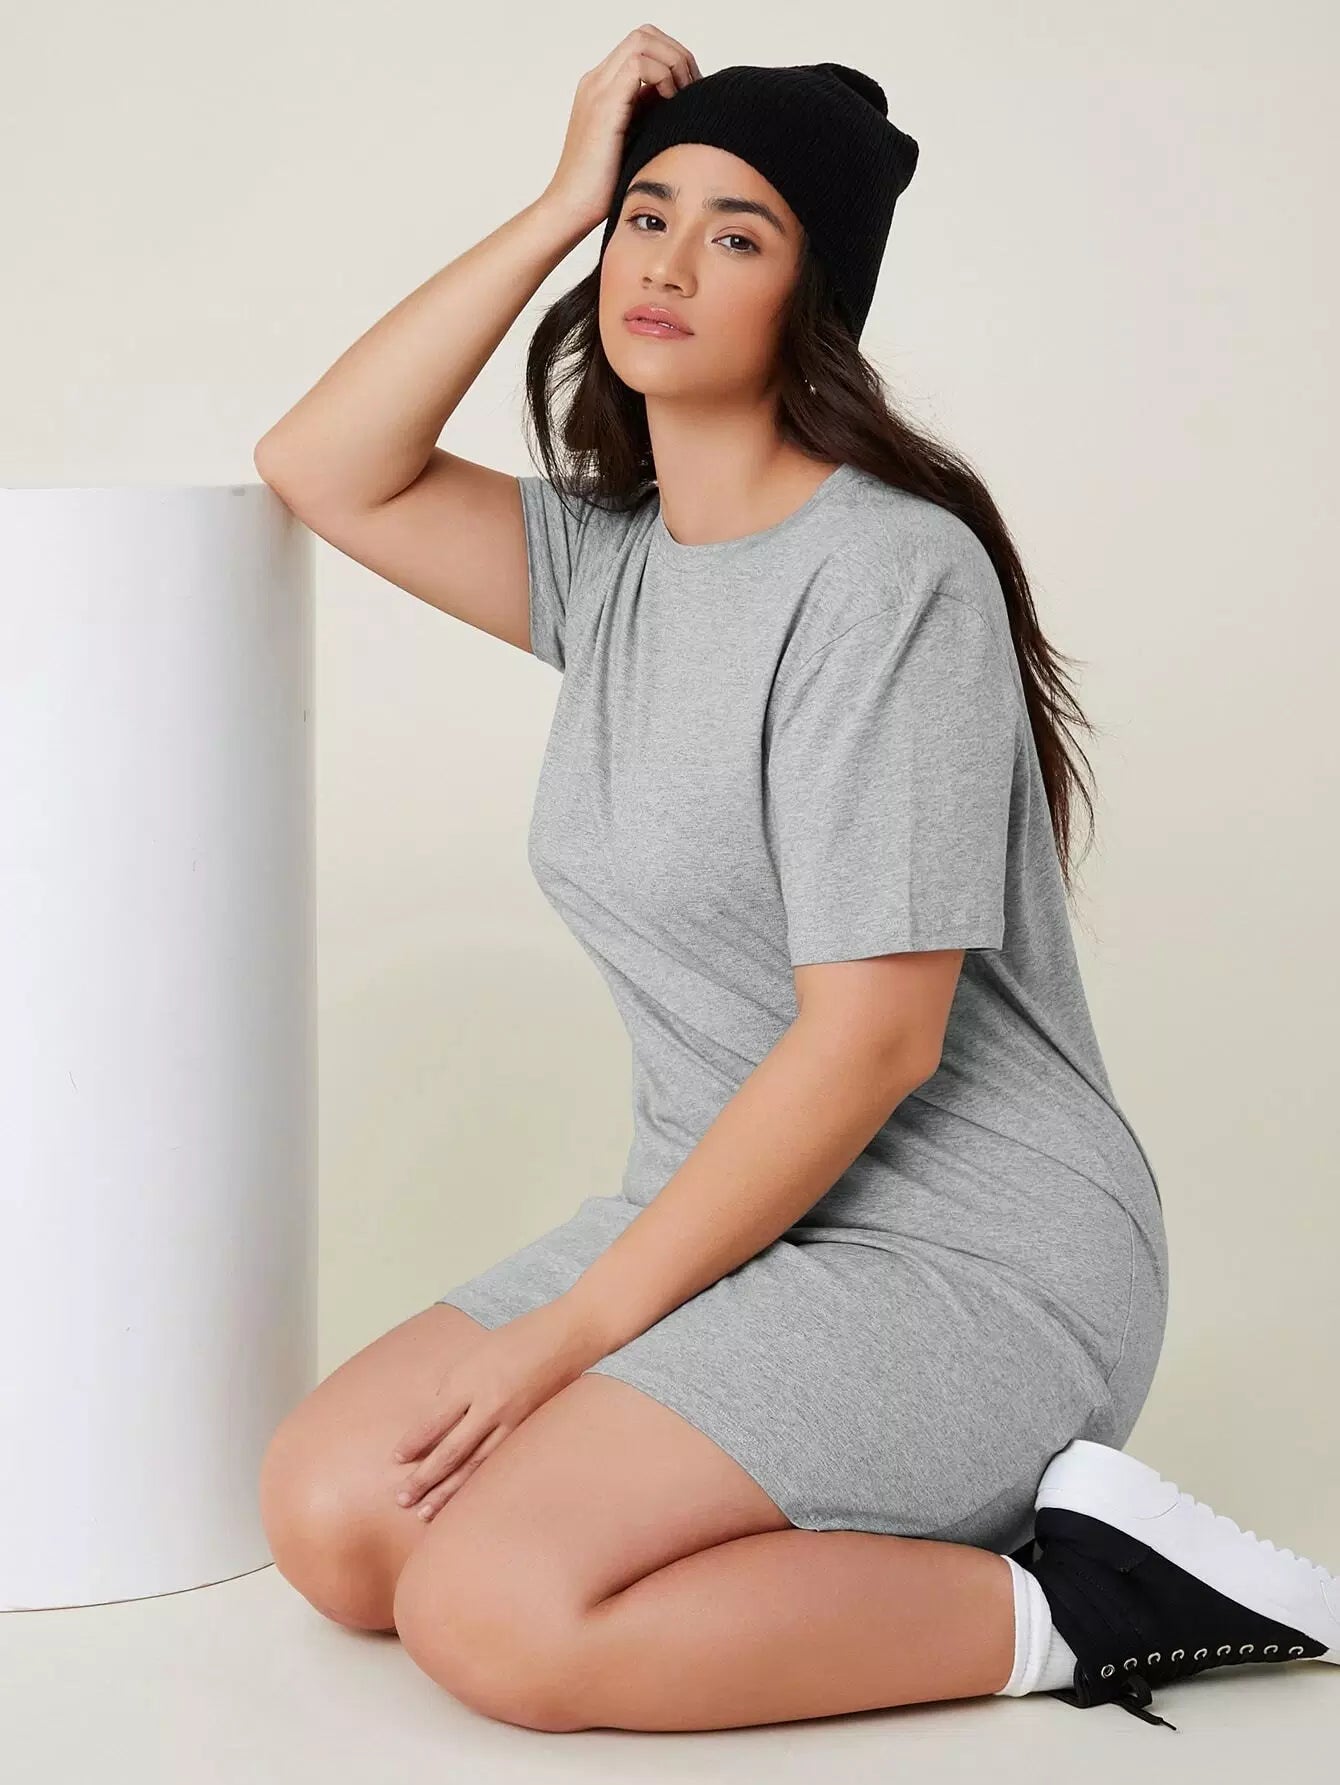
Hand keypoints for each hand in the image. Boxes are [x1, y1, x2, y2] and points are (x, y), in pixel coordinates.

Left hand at [389, 1299, 604, 1520]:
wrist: (566, 1337)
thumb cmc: (517, 1338)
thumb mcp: (474, 1354)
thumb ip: (453, 1388)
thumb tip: (433, 1420)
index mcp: (469, 1380)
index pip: (433, 1421)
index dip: (413, 1443)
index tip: (396, 1459)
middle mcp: (488, 1404)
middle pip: (450, 1450)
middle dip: (423, 1478)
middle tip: (401, 1499)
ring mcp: (511, 1420)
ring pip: (474, 1465)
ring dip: (448, 1491)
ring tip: (426, 1512)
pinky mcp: (528, 1430)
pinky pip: (497, 1462)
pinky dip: (478, 1482)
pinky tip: (465, 1498)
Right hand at [541, 24, 701, 235]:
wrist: (571, 209)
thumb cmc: (602, 186)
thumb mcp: (634, 141)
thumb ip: (649, 114)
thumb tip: (679, 98)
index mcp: (603, 86)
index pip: (644, 45)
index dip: (673, 58)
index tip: (691, 90)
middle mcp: (597, 81)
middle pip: (645, 34)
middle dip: (677, 55)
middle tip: (692, 89)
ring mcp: (597, 89)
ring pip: (643, 41)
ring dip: (673, 64)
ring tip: (682, 97)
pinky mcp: (603, 106)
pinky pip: (639, 65)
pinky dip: (663, 77)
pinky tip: (671, 105)